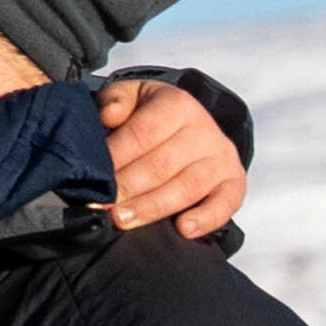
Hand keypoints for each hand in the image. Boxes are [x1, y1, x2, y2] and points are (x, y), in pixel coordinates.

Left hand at [98, 78, 247, 243]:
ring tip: (122, 220)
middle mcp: (204, 130)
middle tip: (99, 206)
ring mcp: (222, 157)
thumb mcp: (132, 95)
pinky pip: (226, 203)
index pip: (143, 133)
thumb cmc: (152, 114)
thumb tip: (108, 115)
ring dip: (152, 207)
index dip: (116, 158)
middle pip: (161, 164)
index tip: (92, 179)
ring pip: (187, 187)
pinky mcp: (234, 182)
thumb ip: (116, 100)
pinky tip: (183, 229)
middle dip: (127, 188)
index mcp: (177, 104)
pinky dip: (207, 218)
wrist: (191, 126)